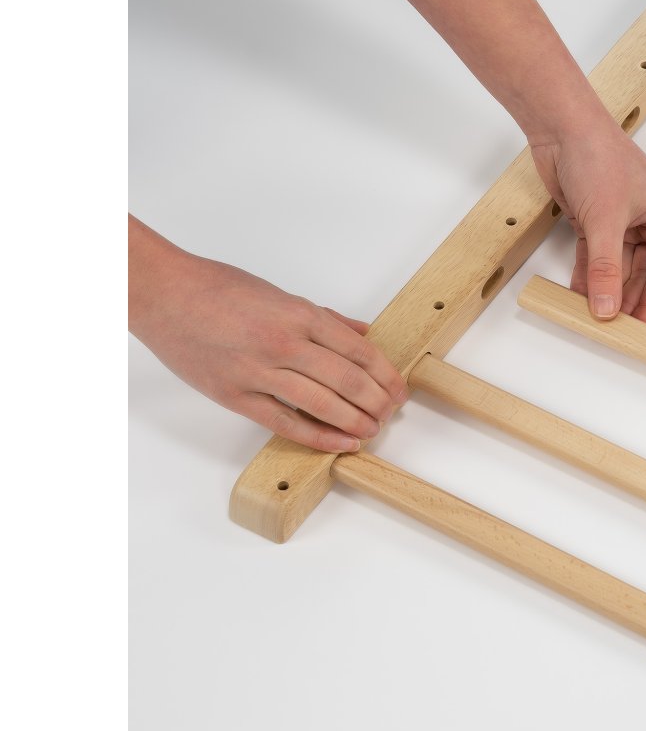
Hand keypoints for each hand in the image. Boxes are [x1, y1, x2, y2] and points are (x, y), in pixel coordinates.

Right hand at [128, 216, 406, 452]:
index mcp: (299, 314)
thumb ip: (322, 317)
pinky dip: (318, 436)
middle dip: (377, 401)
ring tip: (372, 430)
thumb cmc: (216, 288)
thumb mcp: (278, 293)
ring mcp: (259, 370)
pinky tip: (341, 443)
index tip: (398, 389)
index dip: (385, 374)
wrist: (162, 294)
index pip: (358, 350)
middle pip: (348, 379)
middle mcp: (284, 342)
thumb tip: (361, 333)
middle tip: (390, 413)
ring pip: (323, 403)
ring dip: (355, 420)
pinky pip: (285, 422)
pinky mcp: (235, 395)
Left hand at [531, 124, 645, 323]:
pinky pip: (594, 259)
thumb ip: (605, 268)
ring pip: (616, 269)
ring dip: (604, 291)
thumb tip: (607, 307)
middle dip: (626, 300)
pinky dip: (586, 277)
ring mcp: (620, 224)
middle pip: (642, 274)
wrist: (561, 128)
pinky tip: (578, 297)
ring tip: (592, 318)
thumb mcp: (605, 220)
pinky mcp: (594, 223)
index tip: (640, 331)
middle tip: (613, 330)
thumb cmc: (598, 157)